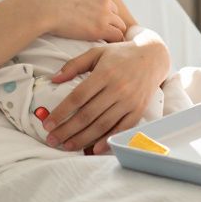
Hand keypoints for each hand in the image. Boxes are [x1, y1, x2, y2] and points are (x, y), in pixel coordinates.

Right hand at [28, 0, 124, 42]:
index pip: (106, 3)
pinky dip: (111, 42)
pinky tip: (102, 46)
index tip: (93, 21)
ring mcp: (104, 14)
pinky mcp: (100, 28)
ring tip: (101, 42)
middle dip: (108, 23)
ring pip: (119, 26)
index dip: (100, 13)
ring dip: (111, 33)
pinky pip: (117, 37)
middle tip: (97, 33)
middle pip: (114, 14)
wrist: (42, 7)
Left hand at [42, 40, 169, 153]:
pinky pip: (122, 129)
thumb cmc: (120, 54)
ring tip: (67, 146)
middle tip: (52, 139)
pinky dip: (108, 140)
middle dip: (67, 130)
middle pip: (88, 114)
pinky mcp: (138, 110)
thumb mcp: (97, 52)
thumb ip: (74, 65)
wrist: (153, 56)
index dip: (61, 112)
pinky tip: (94, 149)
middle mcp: (117, 88)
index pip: (78, 97)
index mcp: (104, 73)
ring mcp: (129, 101)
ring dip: (83, 138)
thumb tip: (54, 79)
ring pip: (102, 125)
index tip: (47, 123)